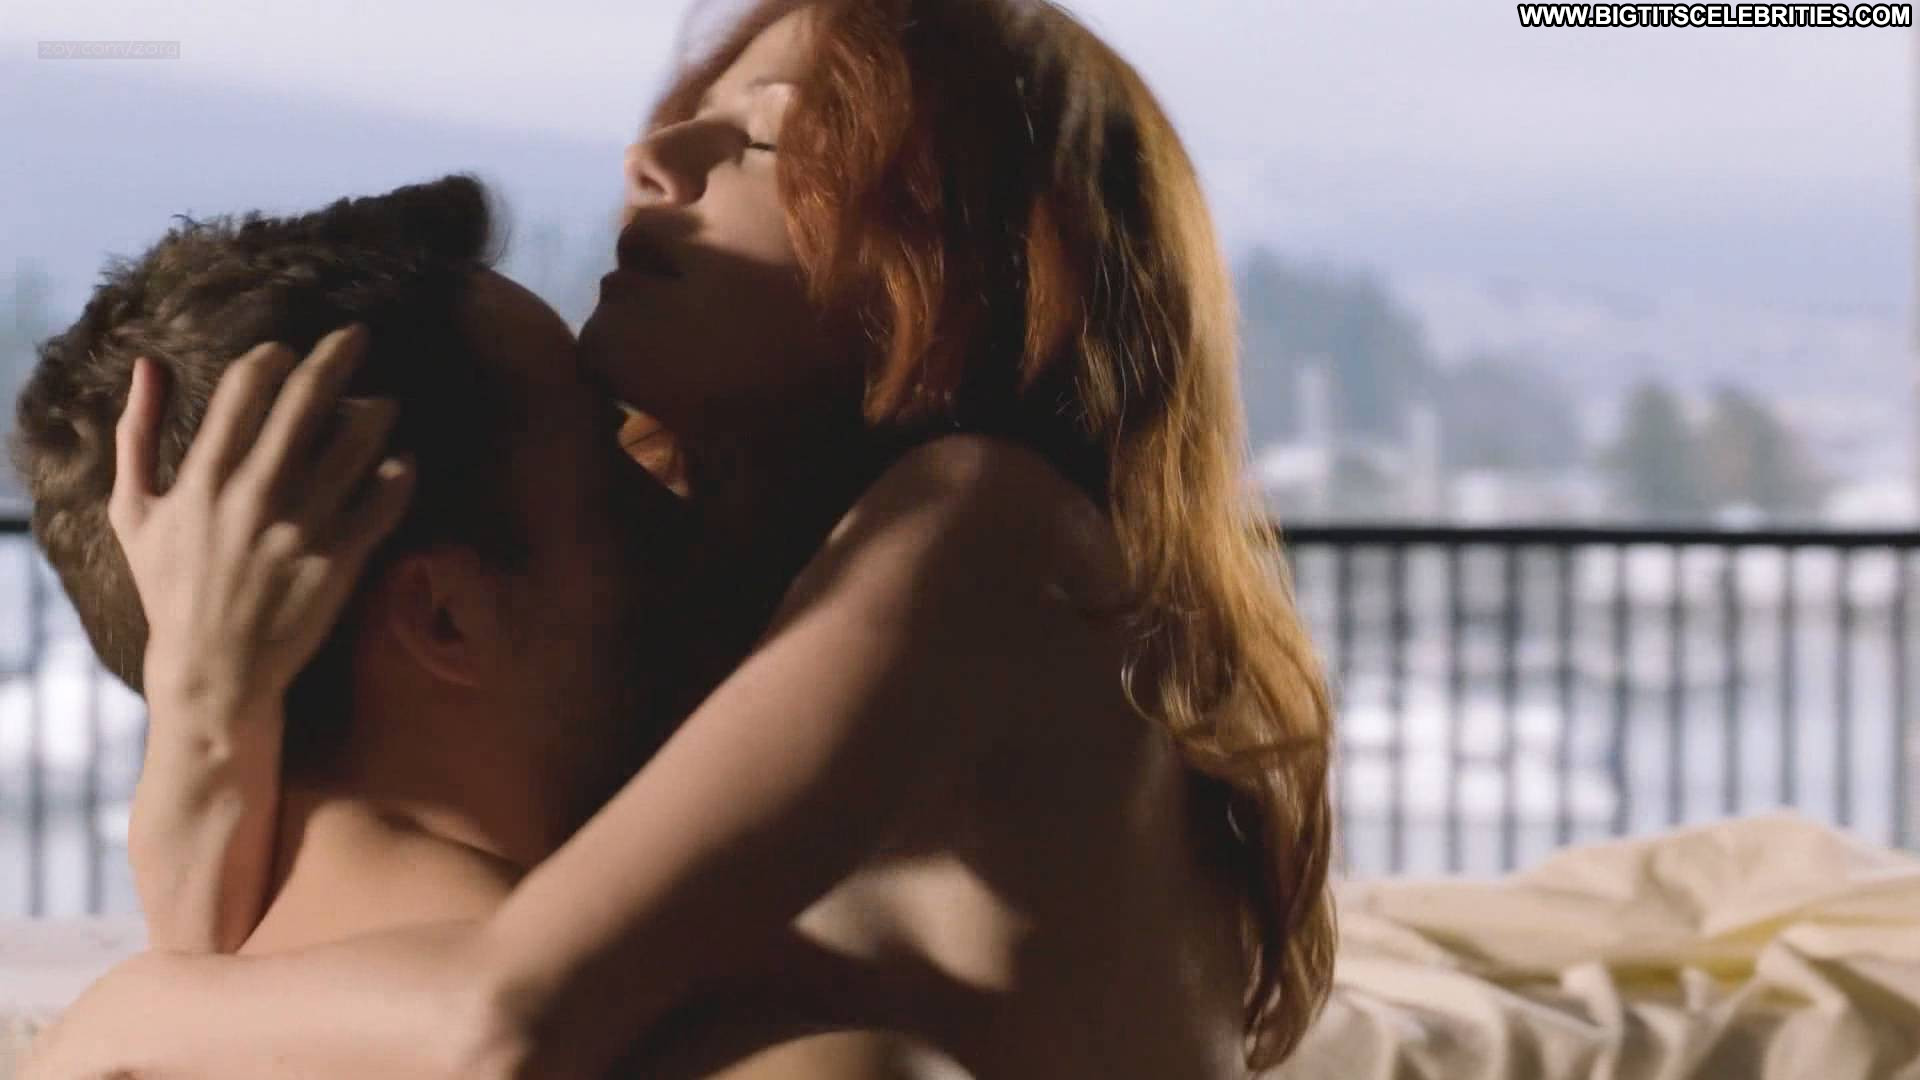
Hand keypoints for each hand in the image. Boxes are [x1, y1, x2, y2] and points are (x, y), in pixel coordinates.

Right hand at [110, 326, 415, 710]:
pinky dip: (400, 471)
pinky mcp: (341, 560)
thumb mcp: (132, 513)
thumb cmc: (170, 589)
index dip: (272, 357)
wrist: (214, 672)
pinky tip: (400, 460)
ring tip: (383, 401)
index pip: (244, 388)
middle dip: (337, 356)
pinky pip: (385, 498)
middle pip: (307, 401)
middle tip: (358, 334)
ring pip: (357, 442)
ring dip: (376, 410)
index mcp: (202, 479)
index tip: (286, 350)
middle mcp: (254, 496)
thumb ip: (135, 435)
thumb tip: (148, 365)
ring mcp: (302, 527)